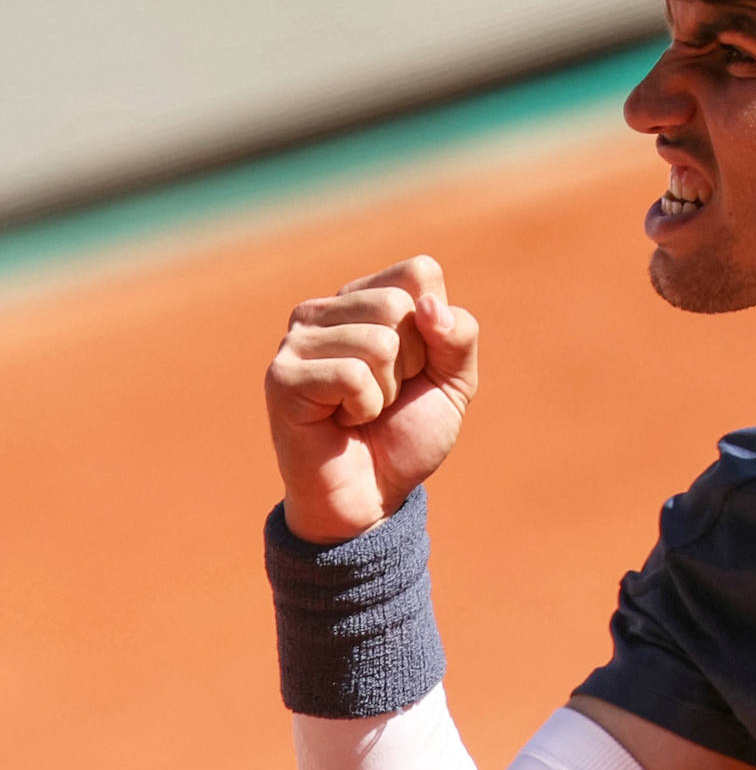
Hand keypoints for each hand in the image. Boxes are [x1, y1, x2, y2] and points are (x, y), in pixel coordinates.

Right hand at [264, 256, 477, 542]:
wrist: (372, 496)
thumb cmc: (406, 434)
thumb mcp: (454, 382)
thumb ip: (458, 335)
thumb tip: (427, 306)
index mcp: (364, 299)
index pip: (420, 272)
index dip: (435, 329)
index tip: (415, 368)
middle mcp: (325, 309)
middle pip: (400, 304)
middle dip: (411, 363)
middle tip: (386, 395)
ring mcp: (298, 339)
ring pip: (380, 341)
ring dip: (387, 391)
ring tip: (361, 410)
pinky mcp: (283, 375)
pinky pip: (354, 375)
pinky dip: (364, 407)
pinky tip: (341, 420)